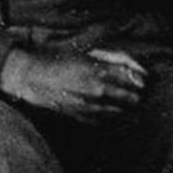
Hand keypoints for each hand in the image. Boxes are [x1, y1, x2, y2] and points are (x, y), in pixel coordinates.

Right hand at [0, 45, 147, 121]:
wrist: (29, 76)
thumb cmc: (52, 59)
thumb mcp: (81, 52)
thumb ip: (105, 57)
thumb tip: (126, 62)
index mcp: (98, 70)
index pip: (131, 77)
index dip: (141, 79)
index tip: (144, 79)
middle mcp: (97, 90)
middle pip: (130, 97)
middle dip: (136, 95)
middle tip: (139, 94)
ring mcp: (89, 105)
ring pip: (118, 111)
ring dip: (125, 108)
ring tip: (129, 106)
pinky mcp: (79, 115)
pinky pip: (102, 120)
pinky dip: (108, 117)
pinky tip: (109, 114)